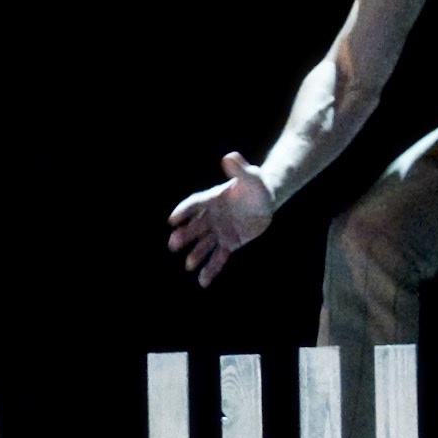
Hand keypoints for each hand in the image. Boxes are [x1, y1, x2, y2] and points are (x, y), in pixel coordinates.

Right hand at [165, 156, 276, 285]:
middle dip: (185, 236)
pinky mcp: (229, 243)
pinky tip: (203, 282)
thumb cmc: (255, 185)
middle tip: (173, 244)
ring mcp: (219, 231)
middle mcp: (211, 216)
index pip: (195, 204)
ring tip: (189, 266)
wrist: (264, 200)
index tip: (173, 220)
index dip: (184, 211)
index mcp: (213, 199)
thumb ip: (239, 169)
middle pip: (195, 227)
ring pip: (204, 245)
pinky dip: (211, 269)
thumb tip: (230, 156)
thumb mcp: (250, 176)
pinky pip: (218, 257)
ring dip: (196, 255)